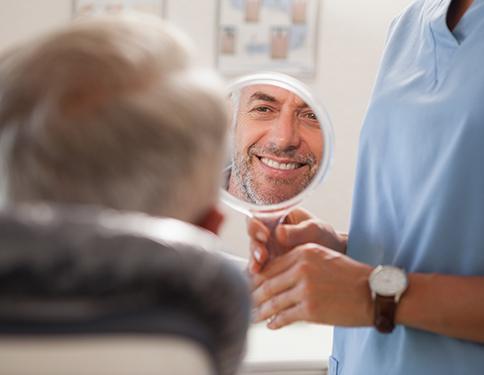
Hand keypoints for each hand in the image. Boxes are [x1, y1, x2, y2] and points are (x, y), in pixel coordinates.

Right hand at [247, 208, 347, 272]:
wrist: (333, 256)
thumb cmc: (324, 236)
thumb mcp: (314, 230)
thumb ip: (297, 231)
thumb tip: (279, 233)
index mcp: (277, 216)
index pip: (259, 216)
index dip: (256, 225)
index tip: (265, 234)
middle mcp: (269, 231)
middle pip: (252, 236)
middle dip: (255, 246)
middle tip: (262, 255)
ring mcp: (268, 248)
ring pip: (253, 252)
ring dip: (254, 260)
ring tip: (258, 268)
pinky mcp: (270, 264)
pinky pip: (260, 267)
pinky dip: (258, 273)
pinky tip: (259, 277)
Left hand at [252, 243, 371, 328]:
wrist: (374, 292)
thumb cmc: (351, 276)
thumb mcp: (323, 257)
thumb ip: (299, 262)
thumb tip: (277, 276)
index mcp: (304, 252)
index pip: (271, 265)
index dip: (257, 277)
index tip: (249, 284)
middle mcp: (301, 268)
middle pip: (268, 283)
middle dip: (253, 294)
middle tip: (245, 301)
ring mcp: (305, 289)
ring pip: (273, 301)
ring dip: (261, 311)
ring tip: (253, 316)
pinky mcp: (310, 309)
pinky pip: (285, 316)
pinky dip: (275, 322)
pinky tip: (271, 324)